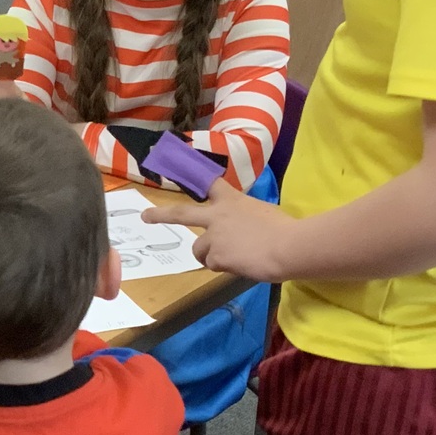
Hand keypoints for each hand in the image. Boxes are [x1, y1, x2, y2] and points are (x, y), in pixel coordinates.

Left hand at [141, 179, 297, 281]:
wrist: (289, 246)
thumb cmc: (286, 230)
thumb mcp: (262, 214)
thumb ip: (244, 220)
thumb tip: (242, 235)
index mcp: (232, 200)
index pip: (210, 183)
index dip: (192, 175)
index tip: (173, 166)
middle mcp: (217, 215)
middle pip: (182, 213)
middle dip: (160, 214)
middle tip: (145, 216)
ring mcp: (214, 235)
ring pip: (200, 251)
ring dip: (212, 256)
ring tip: (237, 257)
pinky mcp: (216, 255)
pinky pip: (214, 265)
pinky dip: (226, 268)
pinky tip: (243, 264)